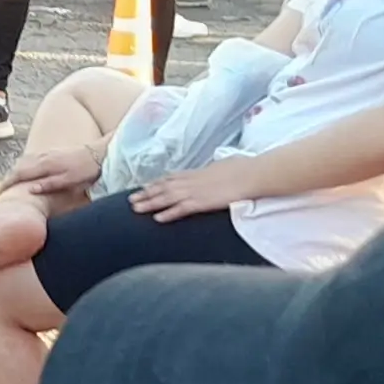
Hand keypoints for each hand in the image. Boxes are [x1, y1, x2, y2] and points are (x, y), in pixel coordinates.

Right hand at [2, 145, 101, 200]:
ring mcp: (47, 152)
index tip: (0, 194)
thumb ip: (50, 184)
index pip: (19, 174)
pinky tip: (24, 171)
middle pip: (18, 166)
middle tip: (1, 191)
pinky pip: (31, 158)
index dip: (8, 183)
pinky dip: (22, 165)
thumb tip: (30, 190)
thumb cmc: (85, 170)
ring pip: (24, 161)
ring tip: (9, 182)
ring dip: (14, 171)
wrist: (99, 153)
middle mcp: (43, 156)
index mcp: (45, 165)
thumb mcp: (69, 181)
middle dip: (8, 178)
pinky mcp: (52, 152)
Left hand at [132, 159, 258, 221]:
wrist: (252, 174)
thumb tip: (220, 166)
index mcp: (198, 172)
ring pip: (167, 197)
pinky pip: (181, 209)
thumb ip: (217, 168)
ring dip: (150, 203)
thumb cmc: (244, 167)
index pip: (173, 177)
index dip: (157, 183)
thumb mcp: (226, 164)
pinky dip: (168, 213)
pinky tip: (157, 219)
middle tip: (130, 199)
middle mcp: (192, 181)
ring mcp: (196, 191)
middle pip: (164, 187)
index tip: (145, 186)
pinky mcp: (202, 202)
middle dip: (146, 193)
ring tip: (135, 209)